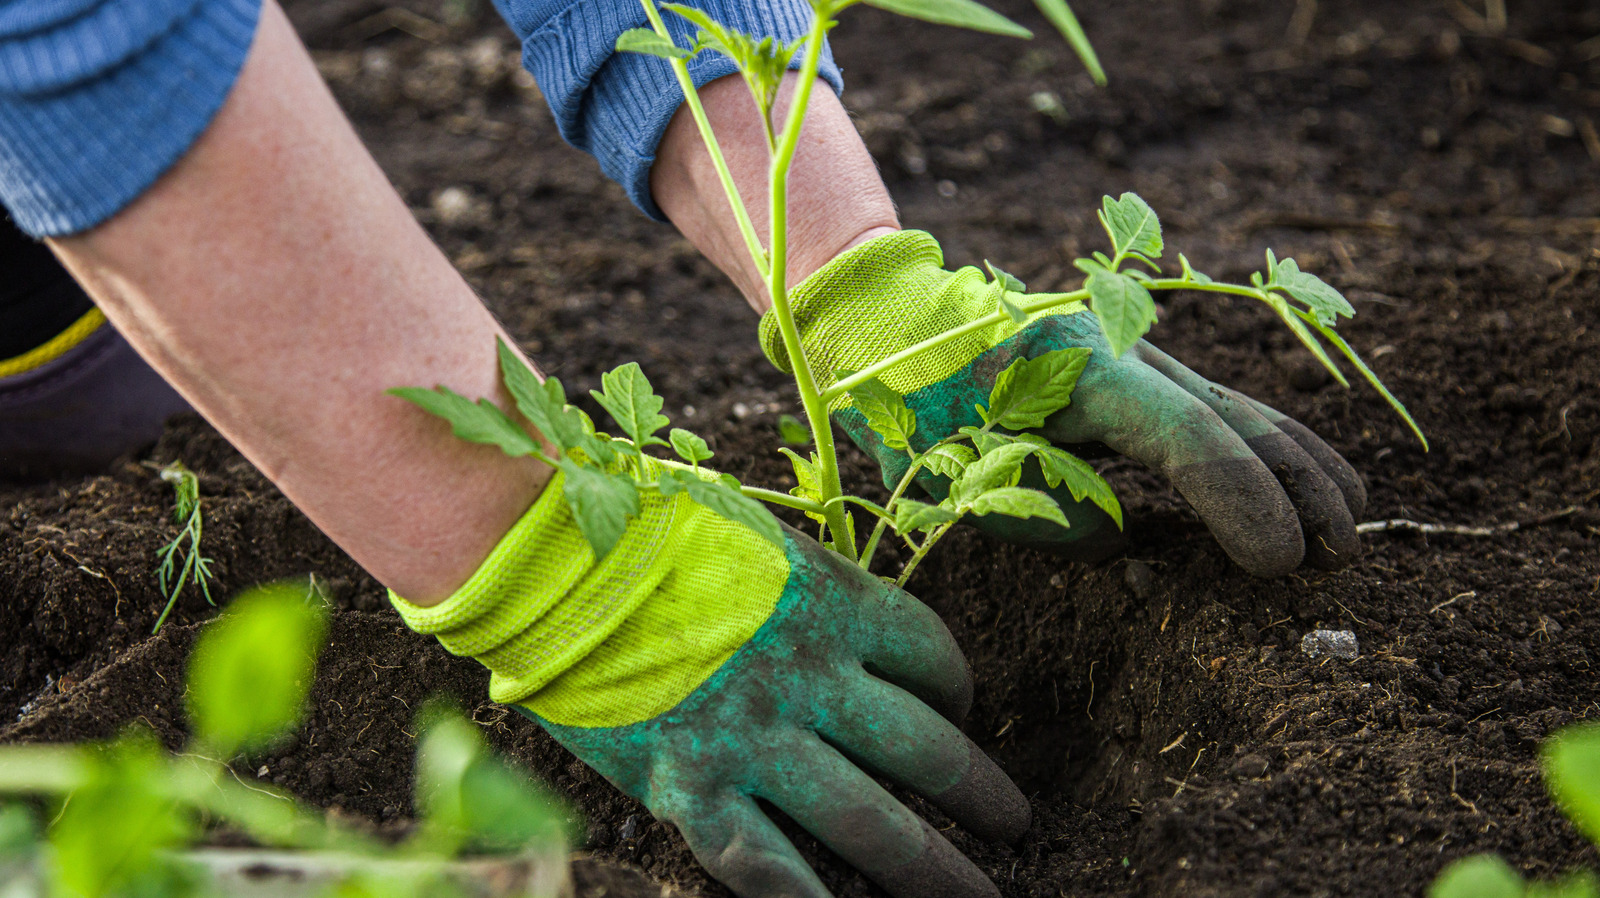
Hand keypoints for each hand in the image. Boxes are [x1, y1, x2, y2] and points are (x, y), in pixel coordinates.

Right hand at [394, 463, 1027, 897]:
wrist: (546, 558)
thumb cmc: (644, 530)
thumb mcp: (755, 537)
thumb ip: (809, 587)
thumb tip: (845, 625)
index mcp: (833, 602)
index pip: (932, 658)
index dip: (959, 692)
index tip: (961, 713)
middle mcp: (812, 678)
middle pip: (926, 750)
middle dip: (982, 794)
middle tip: (1015, 825)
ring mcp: (756, 740)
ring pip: (870, 824)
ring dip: (932, 868)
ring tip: (977, 896)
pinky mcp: (692, 788)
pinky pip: (767, 866)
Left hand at [761, 230, 1365, 575]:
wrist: (895, 321)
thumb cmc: (915, 402)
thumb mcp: (955, 471)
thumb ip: (1042, 512)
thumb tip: (1120, 536)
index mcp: (1078, 371)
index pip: (1185, 439)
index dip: (1241, 502)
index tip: (1278, 564)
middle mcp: (1123, 350)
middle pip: (1233, 418)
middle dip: (1295, 488)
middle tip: (1337, 557)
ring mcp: (1136, 350)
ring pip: (1238, 406)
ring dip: (1299, 465)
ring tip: (1350, 524)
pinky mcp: (1136, 366)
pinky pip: (1217, 406)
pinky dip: (1267, 444)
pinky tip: (1308, 477)